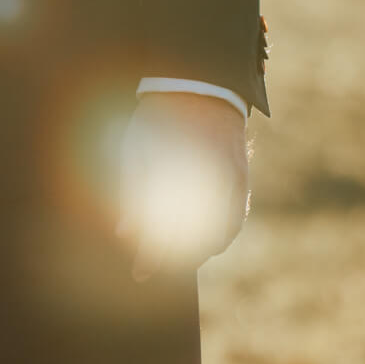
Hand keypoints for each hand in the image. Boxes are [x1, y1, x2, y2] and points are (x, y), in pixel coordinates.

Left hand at [115, 91, 250, 280]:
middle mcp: (203, 180)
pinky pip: (234, 222)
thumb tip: (124, 234)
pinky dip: (220, 238)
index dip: (151, 257)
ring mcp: (226, 181)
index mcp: (172, 173)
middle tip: (152, 266)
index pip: (163, 230)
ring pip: (215, 237)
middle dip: (170, 259)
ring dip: (195, 253)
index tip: (139, 273)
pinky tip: (205, 244)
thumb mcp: (135, 151)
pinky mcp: (240, 179)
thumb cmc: (157, 121)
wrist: (198, 90)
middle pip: (189, 239)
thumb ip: (130, 194)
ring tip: (175, 257)